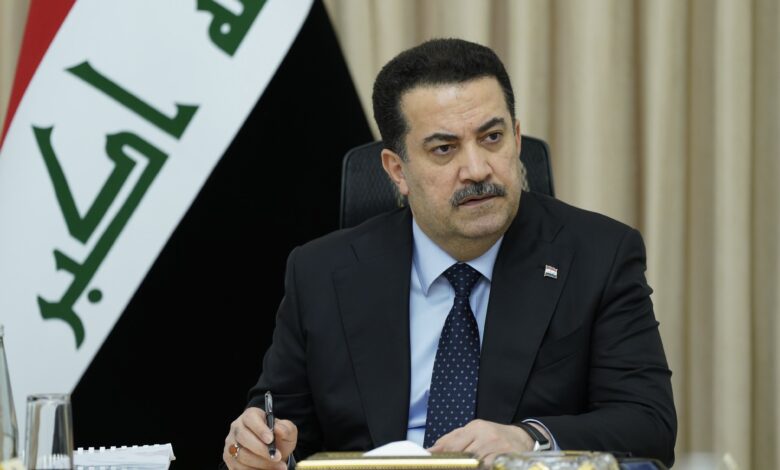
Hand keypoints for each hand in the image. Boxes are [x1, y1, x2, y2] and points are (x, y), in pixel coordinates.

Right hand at [223, 407, 297, 469]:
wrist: (273, 454)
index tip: (270, 439)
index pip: (250, 418)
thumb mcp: (287, 432)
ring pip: (241, 455)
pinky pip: (239, 468)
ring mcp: (231, 445)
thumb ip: (286, 429)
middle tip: (278, 457)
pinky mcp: (230, 460)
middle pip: (243, 437)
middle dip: (262, 450)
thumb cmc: (279, 440)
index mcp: (250, 416)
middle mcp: (237, 428)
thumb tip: (278, 428)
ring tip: (279, 467)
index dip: (259, 429)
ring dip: (261, 463)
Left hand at [428, 419, 546, 464]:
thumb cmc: (494, 436)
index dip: (442, 456)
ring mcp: (496, 446)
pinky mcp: (505, 457)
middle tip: (450, 465)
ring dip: (469, 465)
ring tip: (469, 465)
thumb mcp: (473, 432)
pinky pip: (487, 466)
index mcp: (474, 427)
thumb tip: (431, 450)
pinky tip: (481, 466)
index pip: (452, 443)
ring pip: (474, 462)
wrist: (522, 438)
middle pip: (462, 454)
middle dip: (454, 463)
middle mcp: (485, 434)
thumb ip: (451, 439)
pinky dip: (482, 467)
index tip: (435, 462)